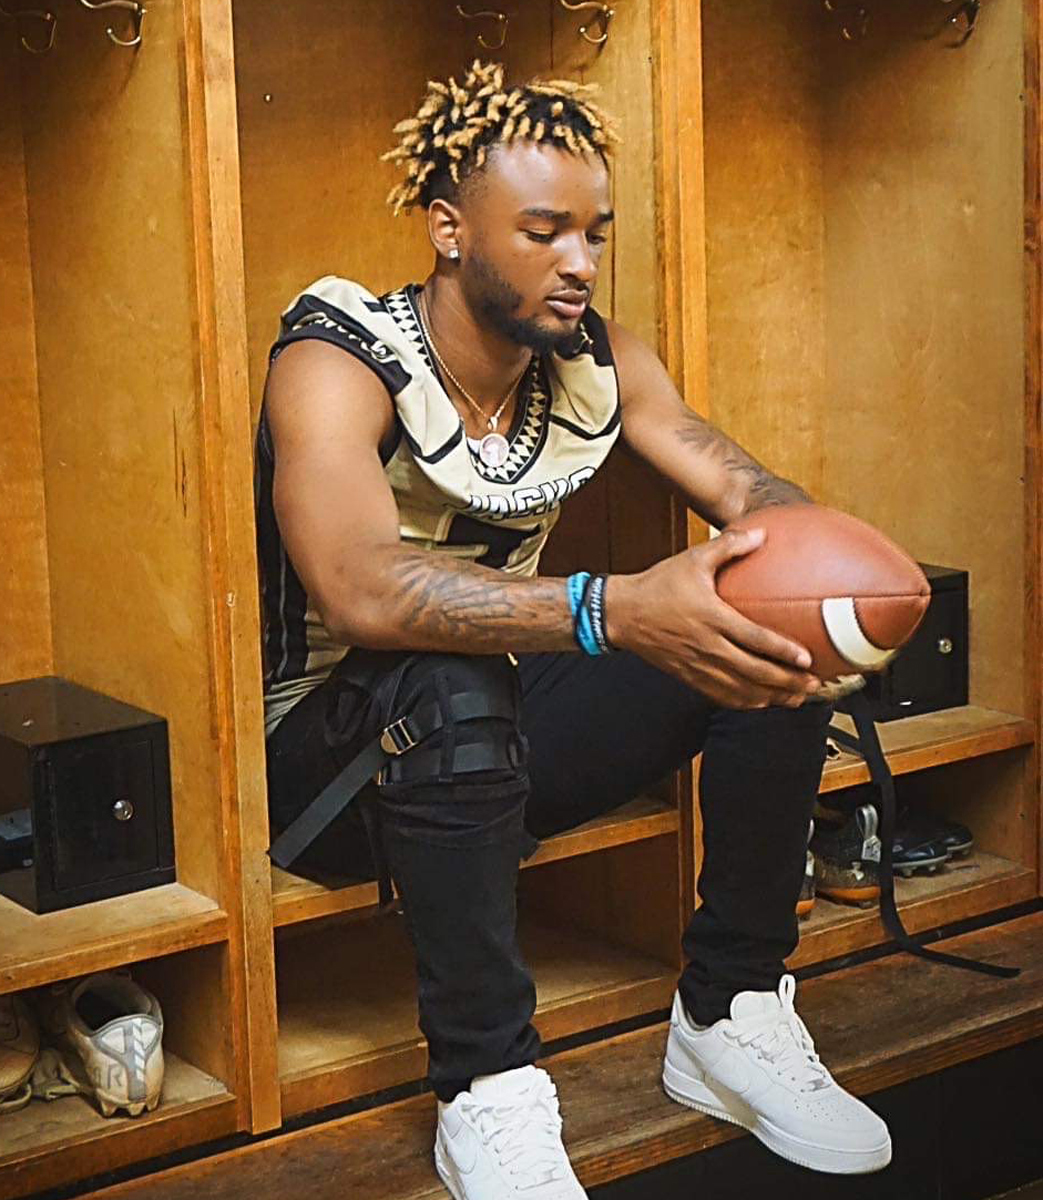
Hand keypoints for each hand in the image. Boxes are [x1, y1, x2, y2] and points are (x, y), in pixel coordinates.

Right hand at [605, 529, 820, 709]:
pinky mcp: (690, 677)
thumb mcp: (693, 559)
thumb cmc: (658, 585)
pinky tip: (764, 702)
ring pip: (741, 690)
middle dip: (787, 681)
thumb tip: (762, 534)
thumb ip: (729, 546)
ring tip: (798, 696)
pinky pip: (722, 696)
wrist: (622, 614)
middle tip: (814, 683)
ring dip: (772, 696)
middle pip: (754, 672)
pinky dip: (747, 702)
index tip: (806, 658)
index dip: (782, 651)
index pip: (753, 638)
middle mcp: (707, 646)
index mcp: (711, 617)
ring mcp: (698, 666)